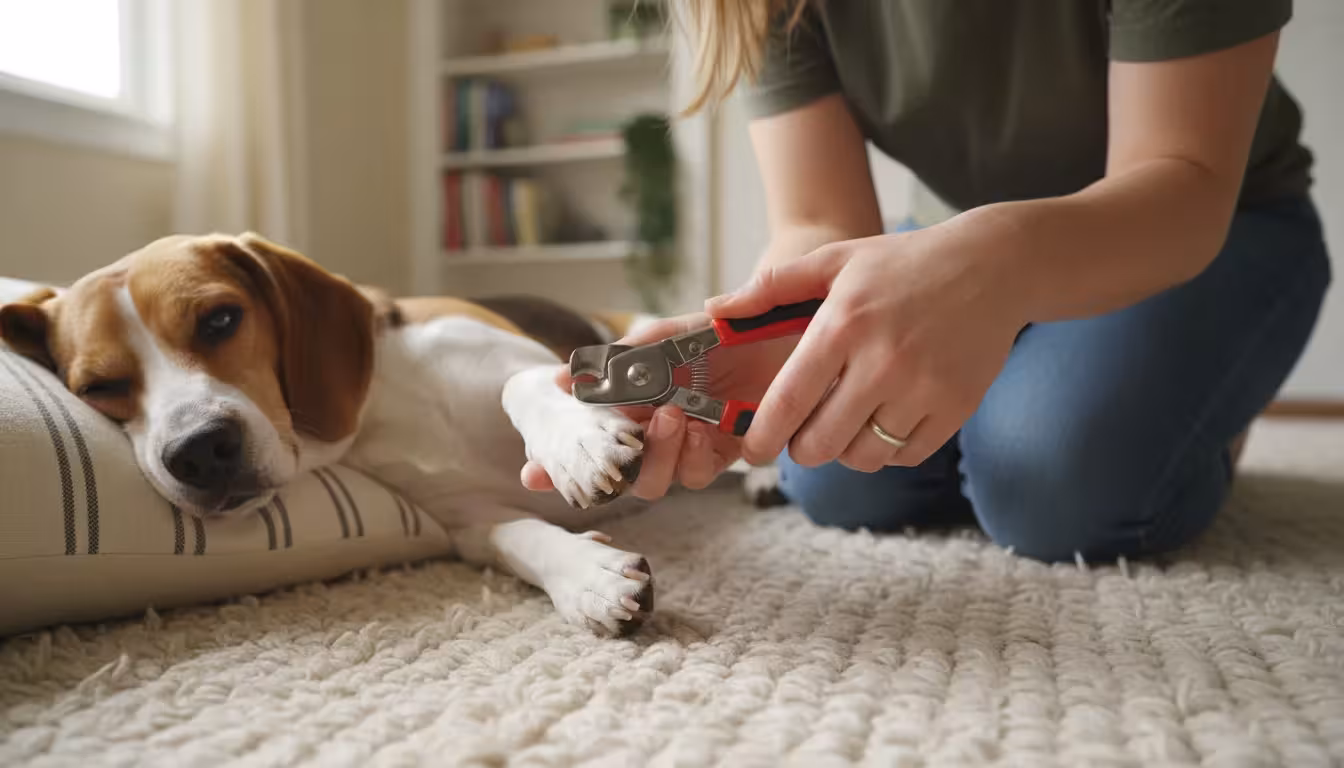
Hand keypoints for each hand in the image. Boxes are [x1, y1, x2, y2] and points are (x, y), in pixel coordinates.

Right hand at [520, 313, 798, 499]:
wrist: (786, 323)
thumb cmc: (723, 326)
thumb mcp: (668, 335)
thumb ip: (621, 358)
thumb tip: (561, 380)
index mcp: (635, 403)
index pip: (589, 440)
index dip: (558, 463)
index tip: (532, 473)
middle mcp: (660, 430)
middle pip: (622, 472)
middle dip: (619, 462)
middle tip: (637, 427)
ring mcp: (694, 444)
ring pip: (660, 480)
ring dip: (660, 457)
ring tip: (674, 420)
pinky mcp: (732, 451)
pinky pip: (704, 472)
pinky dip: (696, 457)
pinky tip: (701, 430)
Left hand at [707, 224, 1025, 470]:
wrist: (992, 266)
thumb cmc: (901, 264)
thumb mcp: (834, 260)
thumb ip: (770, 288)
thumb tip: (713, 311)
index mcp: (844, 326)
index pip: (789, 402)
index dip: (763, 438)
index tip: (752, 451)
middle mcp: (883, 362)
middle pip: (821, 444)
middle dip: (802, 449)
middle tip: (802, 435)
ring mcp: (924, 389)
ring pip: (863, 457)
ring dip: (845, 450)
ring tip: (845, 423)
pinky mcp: (956, 407)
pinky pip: (905, 455)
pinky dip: (887, 450)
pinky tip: (883, 421)